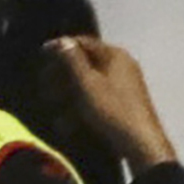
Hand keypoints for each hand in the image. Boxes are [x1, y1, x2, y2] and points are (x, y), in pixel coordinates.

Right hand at [45, 35, 175, 168]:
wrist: (140, 142)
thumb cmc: (111, 109)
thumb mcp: (87, 83)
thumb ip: (73, 61)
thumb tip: (63, 41)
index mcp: (115, 55)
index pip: (84, 43)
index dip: (62, 47)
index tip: (43, 53)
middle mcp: (121, 66)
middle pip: (86, 64)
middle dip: (62, 74)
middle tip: (44, 83)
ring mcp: (124, 86)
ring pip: (89, 84)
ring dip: (68, 93)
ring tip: (51, 103)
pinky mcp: (123, 105)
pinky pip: (97, 100)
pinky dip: (80, 108)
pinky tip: (65, 124)